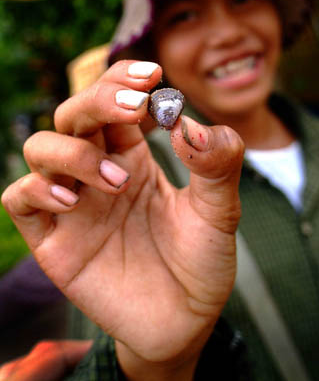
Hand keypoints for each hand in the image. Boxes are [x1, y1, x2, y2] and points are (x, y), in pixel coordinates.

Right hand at [2, 60, 243, 378]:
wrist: (184, 321)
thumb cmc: (200, 261)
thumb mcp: (219, 210)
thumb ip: (217, 164)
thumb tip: (189, 123)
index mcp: (133, 155)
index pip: (114, 100)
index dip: (125, 79)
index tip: (152, 76)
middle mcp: (98, 171)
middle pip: (75, 113)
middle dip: (99, 100)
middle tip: (135, 105)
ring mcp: (74, 203)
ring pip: (41, 147)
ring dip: (74, 151)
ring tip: (119, 180)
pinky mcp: (54, 240)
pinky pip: (20, 199)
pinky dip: (37, 188)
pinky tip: (73, 202)